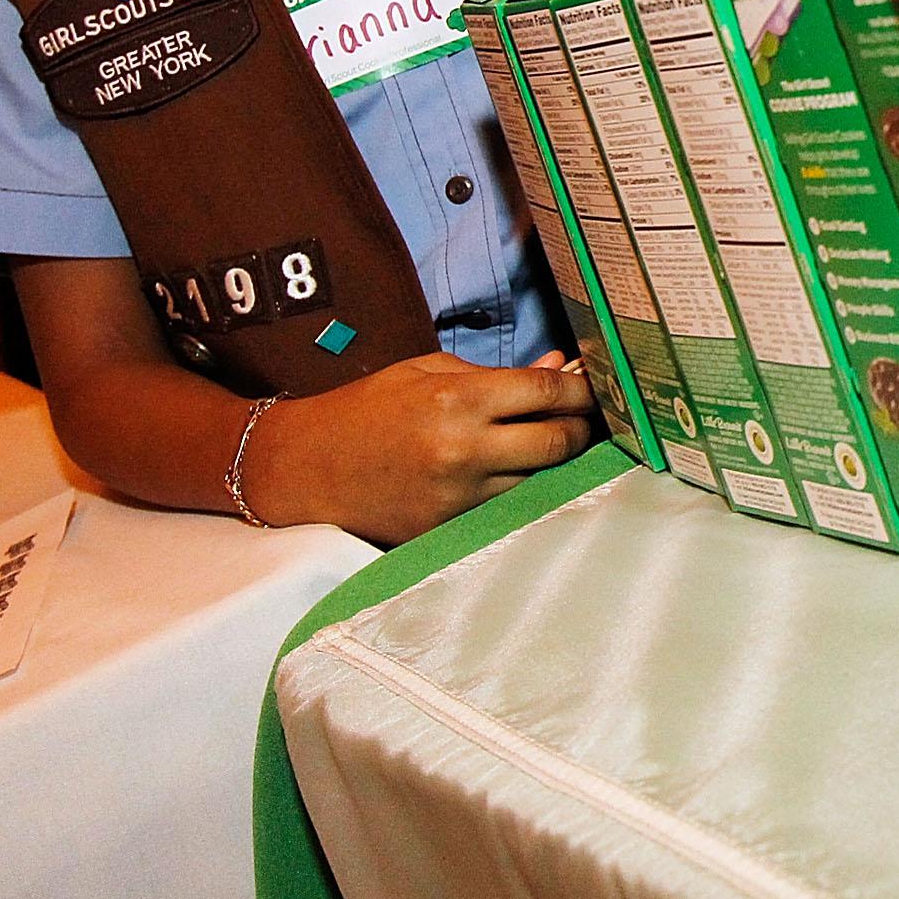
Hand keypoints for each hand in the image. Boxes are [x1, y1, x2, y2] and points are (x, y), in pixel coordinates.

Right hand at [244, 352, 598, 544]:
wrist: (302, 467)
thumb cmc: (367, 409)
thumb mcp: (427, 371)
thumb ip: (497, 374)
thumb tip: (560, 367)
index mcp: (458, 401)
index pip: (547, 393)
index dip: (581, 387)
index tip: (596, 383)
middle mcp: (463, 451)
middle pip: (560, 442)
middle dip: (584, 427)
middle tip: (590, 418)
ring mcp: (456, 498)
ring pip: (542, 482)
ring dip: (559, 465)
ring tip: (564, 445)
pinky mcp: (446, 531)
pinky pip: (506, 511)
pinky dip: (523, 492)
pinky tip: (526, 476)